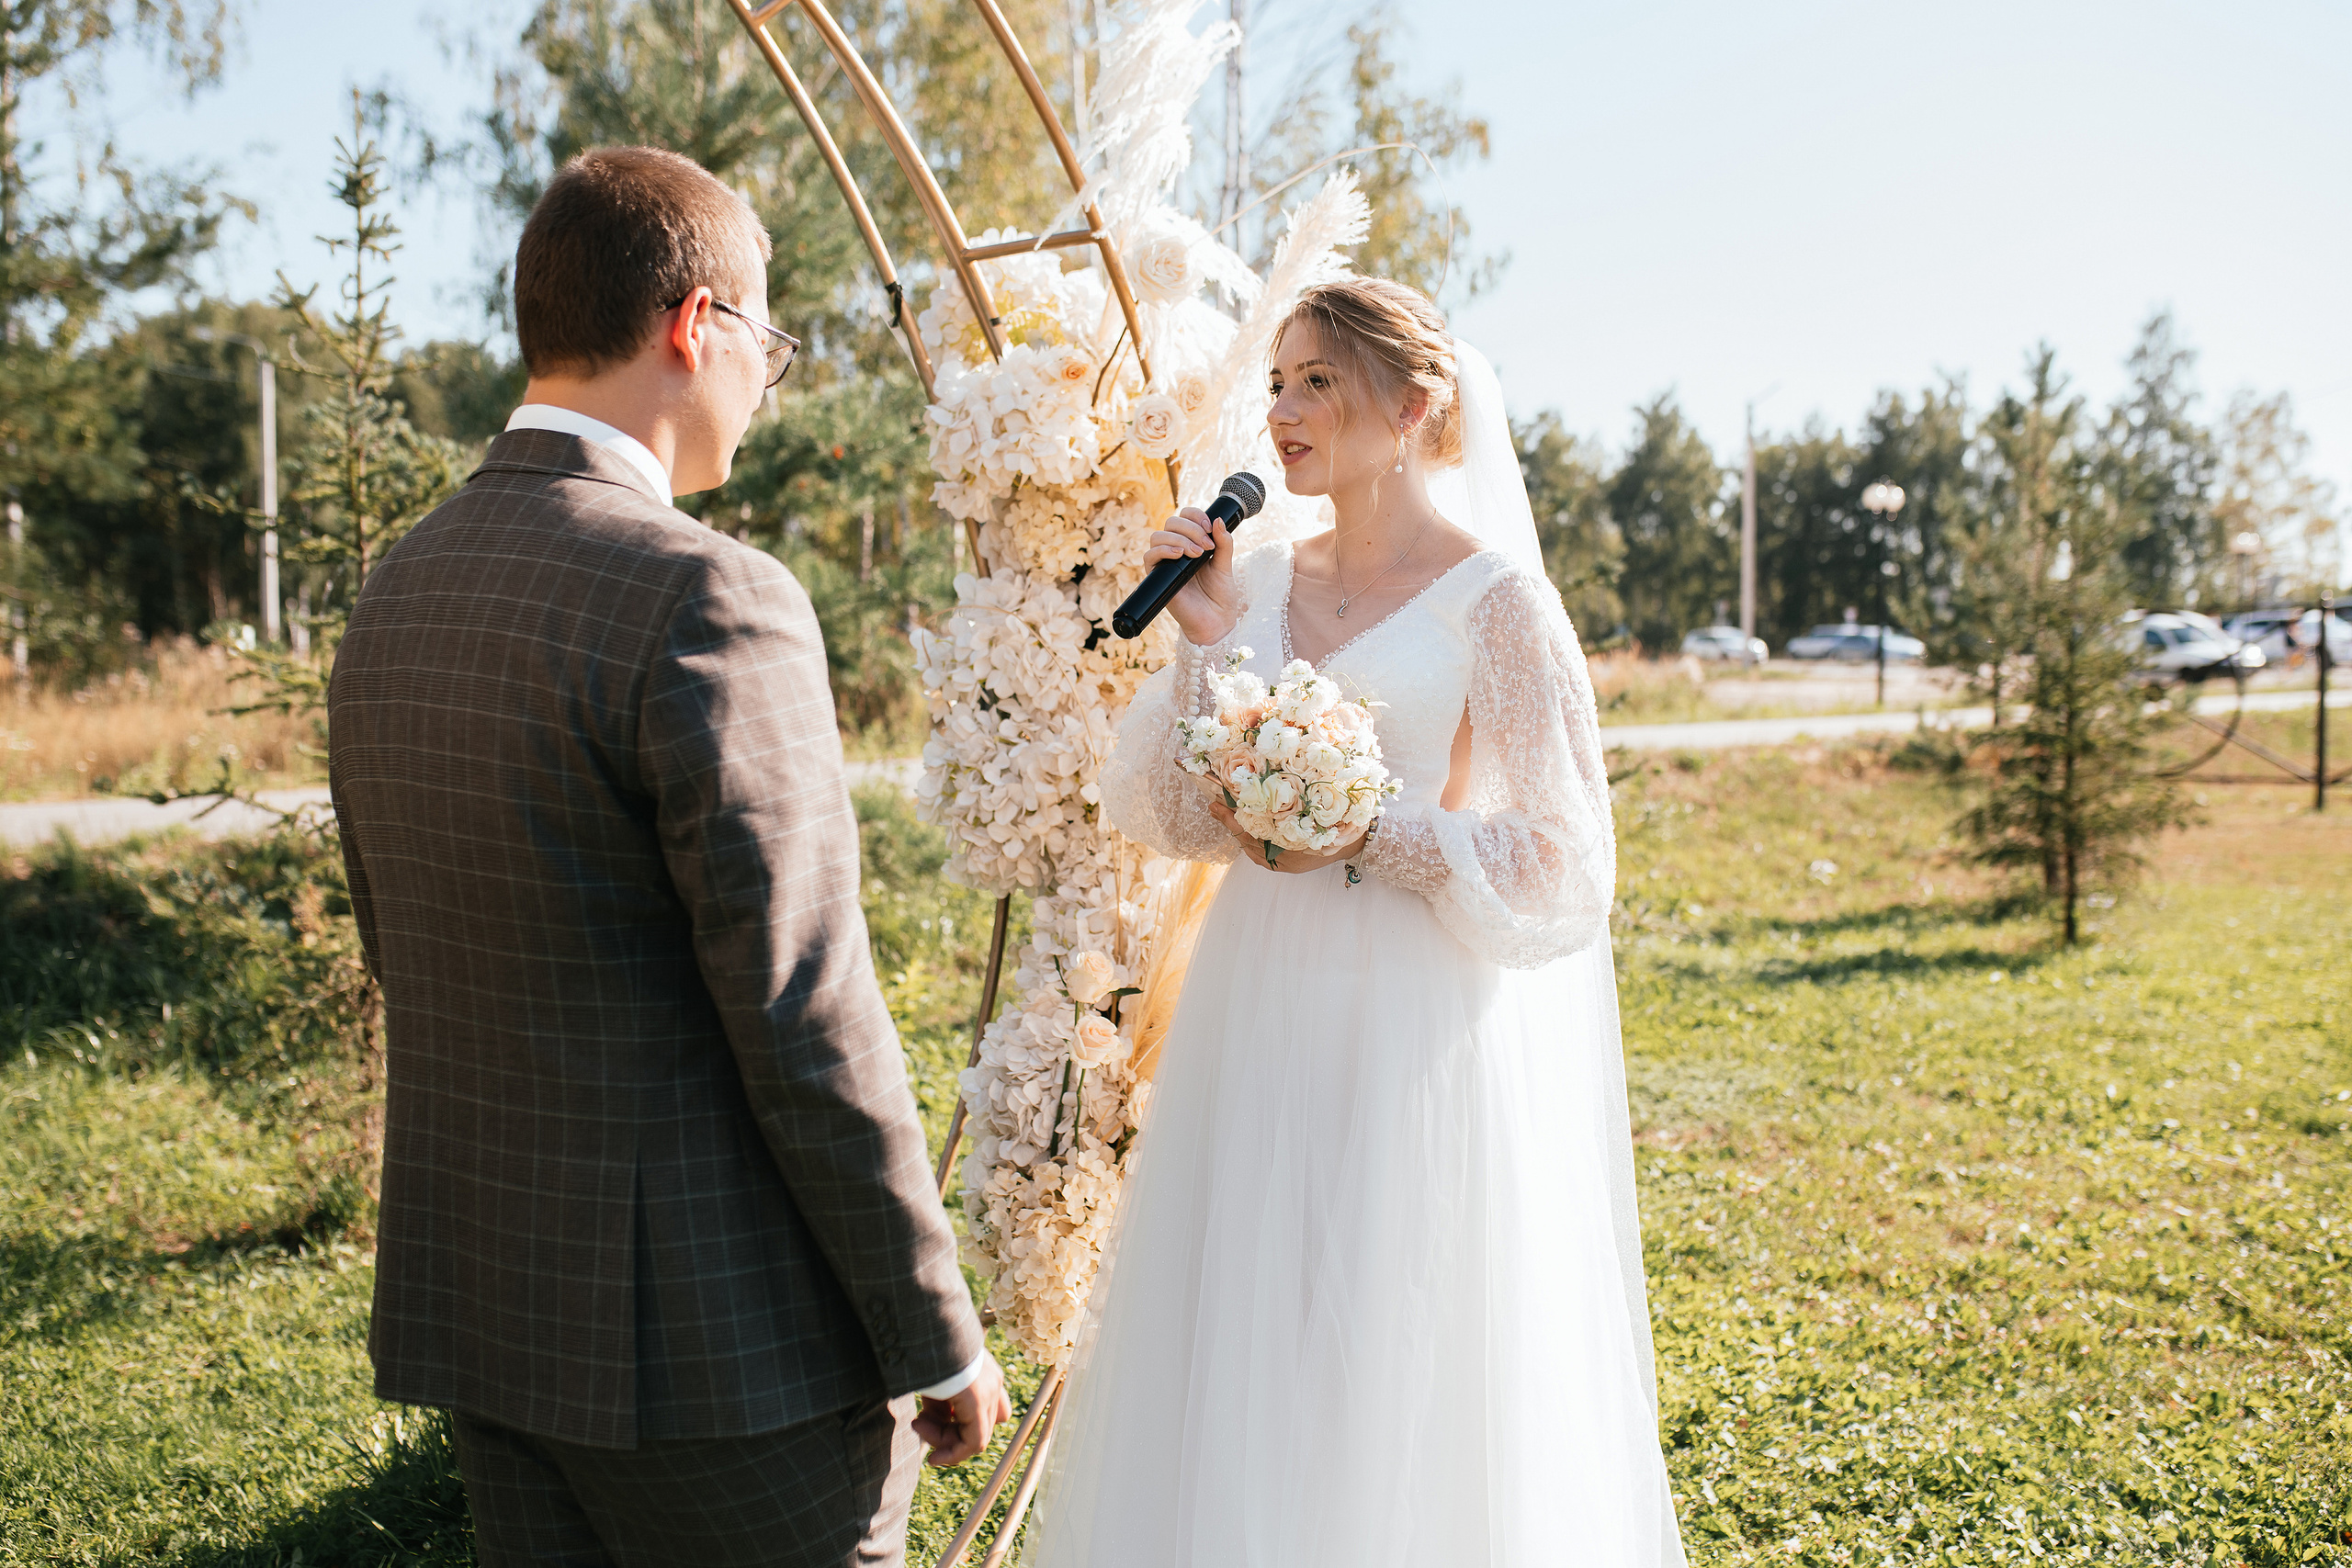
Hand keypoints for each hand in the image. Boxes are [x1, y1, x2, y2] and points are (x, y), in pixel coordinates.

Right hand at [913, 1353, 1013, 1466]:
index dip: (958, 1425)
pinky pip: (973, 1442)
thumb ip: (938, 1403)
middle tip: (919, 1425)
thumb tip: (928, 1425)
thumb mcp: (934, 1377)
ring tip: (917, 1425)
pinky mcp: (978, 1403)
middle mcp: (993, 1382)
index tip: (926, 1425)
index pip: (985, 1409)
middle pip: (982, 1425)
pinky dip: (953, 1453)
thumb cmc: (925, 1345)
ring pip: (975, 1437)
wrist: (926, 1327)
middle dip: (949, 1433)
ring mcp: (989, 1393)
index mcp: (984, 1371)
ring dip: (943, 1440)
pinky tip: (933, 1456)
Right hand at [1145, 508, 1241, 646]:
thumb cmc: (1220, 595)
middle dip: (1190, 528)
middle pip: (1171, 522)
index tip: (1209, 527)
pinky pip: (1149, 556)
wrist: (1215, 621)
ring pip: (1158, 536)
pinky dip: (1163, 550)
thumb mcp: (1226, 565)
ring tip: (1197, 553)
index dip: (1194, 515)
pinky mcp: (1158, 577)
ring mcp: (1166, 563)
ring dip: (1179, 539)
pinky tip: (1179, 555)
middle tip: (1206, 546)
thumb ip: (1224, 543)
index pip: (1184, 517)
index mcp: (1192, 543)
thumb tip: (1218, 520)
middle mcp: (1176, 550)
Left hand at [1204, 792, 1365, 872]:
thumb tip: (1268, 788)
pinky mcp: (1284, 860)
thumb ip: (1297, 807)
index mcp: (1288, 852)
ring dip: (1236, 825)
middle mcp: (1282, 860)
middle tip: (1212, 804)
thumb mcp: (1321, 814)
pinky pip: (1259, 848)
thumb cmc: (1341, 826)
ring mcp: (1283, 862)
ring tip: (1220, 808)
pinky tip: (1241, 820)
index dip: (1231, 819)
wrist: (1356, 842)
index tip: (1216, 805)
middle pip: (1245, 839)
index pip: (1250, 835)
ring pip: (1250, 844)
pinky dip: (1248, 834)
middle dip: (1228, 821)